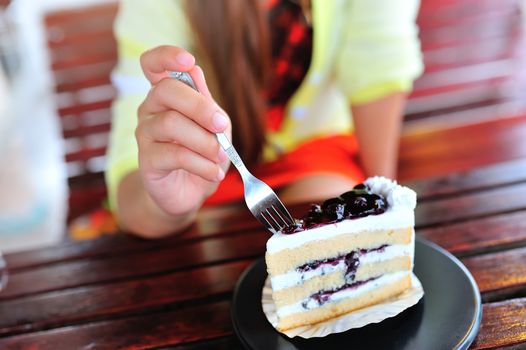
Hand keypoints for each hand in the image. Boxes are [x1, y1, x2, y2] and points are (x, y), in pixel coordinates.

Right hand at [136, 45, 230, 217]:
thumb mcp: (215, 125)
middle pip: (166, 90)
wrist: (189, 192)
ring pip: (171, 124)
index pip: (152, 63)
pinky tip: (213, 172)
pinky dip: (202, 164)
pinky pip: (175, 155)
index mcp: (167, 94)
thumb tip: (195, 70)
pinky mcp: (147, 161)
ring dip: (205, 141)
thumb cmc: (203, 152)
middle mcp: (150, 109)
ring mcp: (145, 134)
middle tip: (221, 126)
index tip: (188, 60)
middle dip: (200, 107)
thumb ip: (206, 102)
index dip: (166, 56)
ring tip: (220, 156)